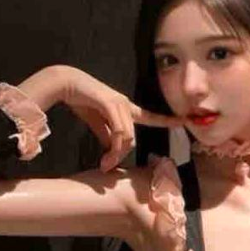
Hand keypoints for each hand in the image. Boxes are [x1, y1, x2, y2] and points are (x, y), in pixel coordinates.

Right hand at [58, 67, 183, 171]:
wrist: (66, 83)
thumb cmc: (81, 101)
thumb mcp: (97, 123)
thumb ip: (107, 135)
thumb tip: (113, 150)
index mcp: (125, 108)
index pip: (149, 116)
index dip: (166, 120)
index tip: (183, 121)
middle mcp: (125, 105)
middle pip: (132, 138)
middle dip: (121, 155)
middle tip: (107, 166)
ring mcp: (119, 103)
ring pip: (127, 137)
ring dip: (117, 154)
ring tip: (105, 164)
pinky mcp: (110, 104)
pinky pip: (119, 131)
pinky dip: (114, 146)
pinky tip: (106, 154)